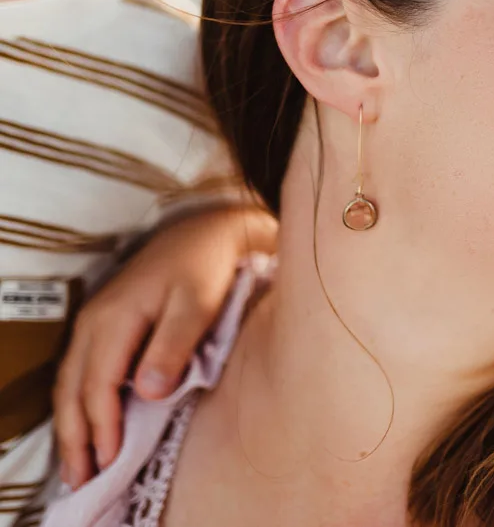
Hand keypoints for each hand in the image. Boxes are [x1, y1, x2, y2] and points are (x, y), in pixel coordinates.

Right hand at [52, 204, 276, 487]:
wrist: (206, 230)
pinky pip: (79, 372)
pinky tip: (86, 425)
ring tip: (77, 466)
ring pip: (70, 383)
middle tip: (82, 479)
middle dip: (76, 437)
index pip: (99, 385)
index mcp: (114, 319)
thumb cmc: (206, 266)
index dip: (102, 426)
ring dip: (71, 426)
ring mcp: (94, 322)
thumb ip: (173, 347)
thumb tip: (148, 393)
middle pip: (73, 390)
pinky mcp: (104, 324)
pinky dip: (77, 404)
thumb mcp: (197, 304)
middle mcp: (95, 322)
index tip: (109, 460)